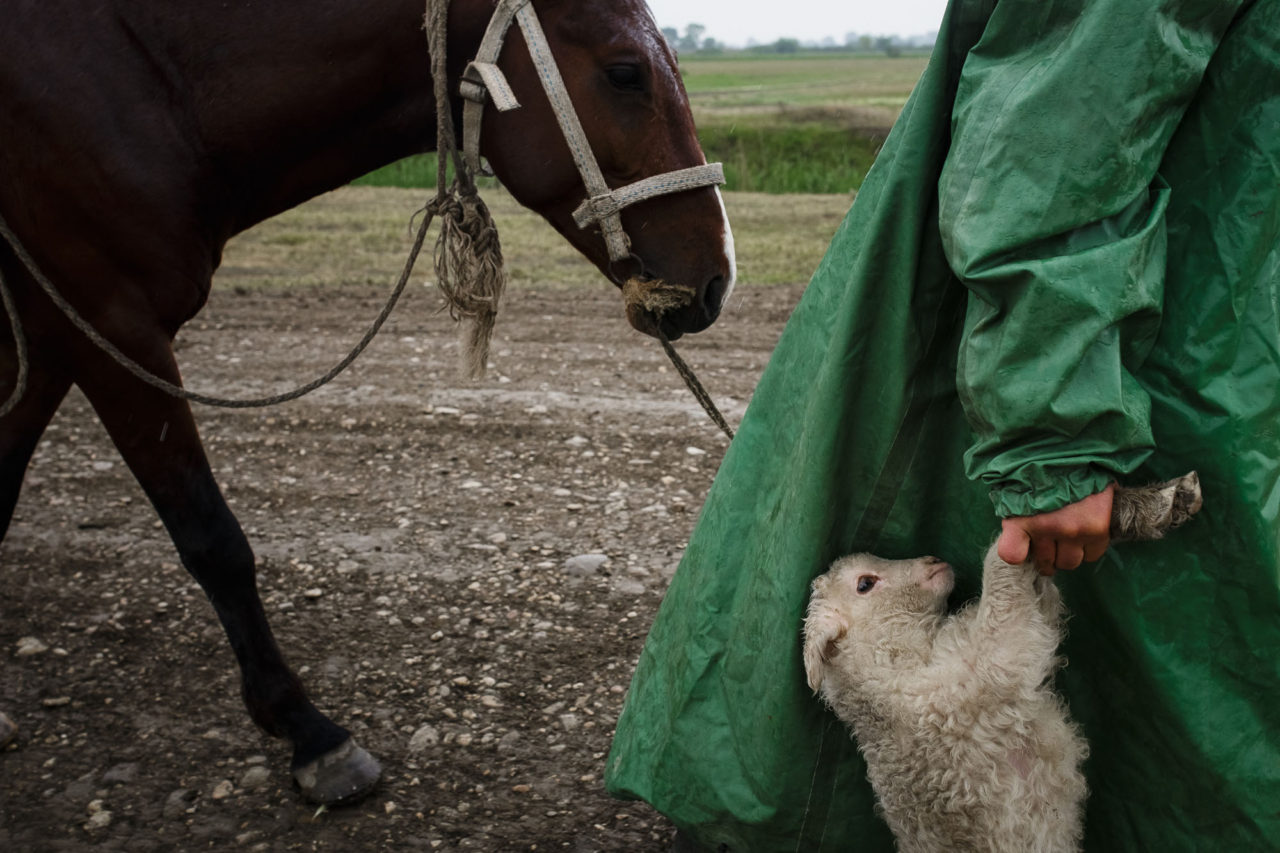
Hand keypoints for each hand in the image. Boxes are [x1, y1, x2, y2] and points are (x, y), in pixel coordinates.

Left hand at [996, 484, 1114, 574]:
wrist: (1075, 452)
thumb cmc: (1041, 475)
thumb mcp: (1016, 494)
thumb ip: (1015, 523)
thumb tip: (1018, 550)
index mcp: (1021, 518)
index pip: (1011, 554)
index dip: (1017, 553)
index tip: (1023, 548)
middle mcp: (1048, 528)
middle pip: (1046, 563)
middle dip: (1046, 556)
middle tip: (1048, 541)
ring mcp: (1075, 530)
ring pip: (1070, 562)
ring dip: (1067, 553)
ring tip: (1066, 536)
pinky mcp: (1098, 529)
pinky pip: (1092, 554)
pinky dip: (1087, 548)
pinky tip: (1083, 531)